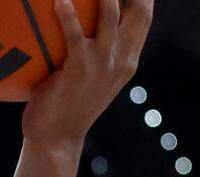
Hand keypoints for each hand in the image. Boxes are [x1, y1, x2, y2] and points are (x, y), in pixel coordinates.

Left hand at [23, 0, 153, 144]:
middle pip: (139, 12)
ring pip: (111, 16)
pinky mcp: (80, 69)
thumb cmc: (64, 109)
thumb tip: (76, 33)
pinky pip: (75, 35)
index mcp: (127, 61)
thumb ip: (91, 56)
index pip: (143, 20)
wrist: (56, 139)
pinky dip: (68, 15)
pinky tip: (58, 0)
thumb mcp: (87, 80)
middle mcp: (122, 60)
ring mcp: (103, 64)